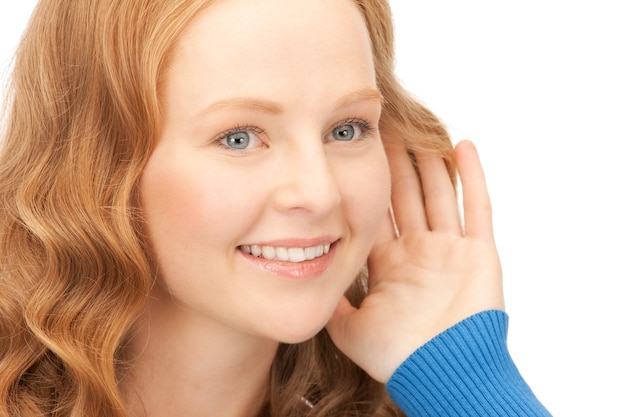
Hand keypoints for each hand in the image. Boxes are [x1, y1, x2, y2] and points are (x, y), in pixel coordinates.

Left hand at [326, 140, 503, 382]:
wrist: (440, 374)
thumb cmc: (396, 356)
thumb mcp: (349, 327)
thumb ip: (330, 301)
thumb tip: (306, 279)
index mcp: (390, 264)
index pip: (377, 212)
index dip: (367, 183)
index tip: (356, 152)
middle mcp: (419, 251)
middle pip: (406, 195)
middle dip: (396, 162)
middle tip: (386, 126)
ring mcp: (450, 250)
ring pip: (438, 193)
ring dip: (429, 161)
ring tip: (419, 127)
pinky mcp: (479, 253)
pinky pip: (476, 208)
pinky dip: (472, 177)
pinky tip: (463, 146)